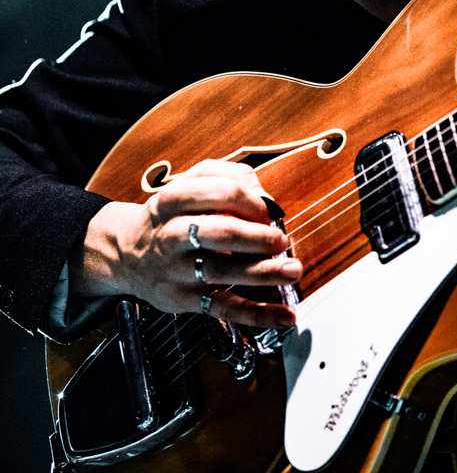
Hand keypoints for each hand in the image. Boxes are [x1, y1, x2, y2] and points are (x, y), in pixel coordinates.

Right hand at [69, 159, 300, 328]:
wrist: (126, 253)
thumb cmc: (170, 215)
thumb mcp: (189, 183)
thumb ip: (228, 177)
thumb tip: (265, 198)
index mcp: (174, 199)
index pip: (221, 192)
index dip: (252, 201)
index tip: (269, 211)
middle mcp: (172, 234)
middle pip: (221, 233)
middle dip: (258, 237)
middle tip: (281, 240)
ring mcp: (177, 270)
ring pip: (223, 271)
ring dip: (263, 273)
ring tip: (292, 271)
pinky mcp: (185, 300)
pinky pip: (224, 308)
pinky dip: (257, 315)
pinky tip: (283, 316)